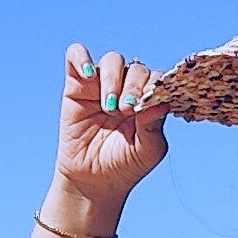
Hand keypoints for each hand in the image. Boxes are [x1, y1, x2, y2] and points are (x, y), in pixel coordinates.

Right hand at [51, 43, 167, 221]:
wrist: (94, 181)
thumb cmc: (125, 165)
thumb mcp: (148, 151)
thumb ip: (155, 127)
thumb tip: (161, 103)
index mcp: (149, 100)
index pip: (157, 79)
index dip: (154, 88)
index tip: (145, 108)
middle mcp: (127, 87)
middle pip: (136, 69)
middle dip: (133, 87)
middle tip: (125, 111)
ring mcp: (102, 84)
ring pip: (112, 60)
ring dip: (113, 79)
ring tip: (108, 106)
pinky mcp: (76, 85)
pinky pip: (76, 55)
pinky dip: (81, 58)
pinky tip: (88, 74)